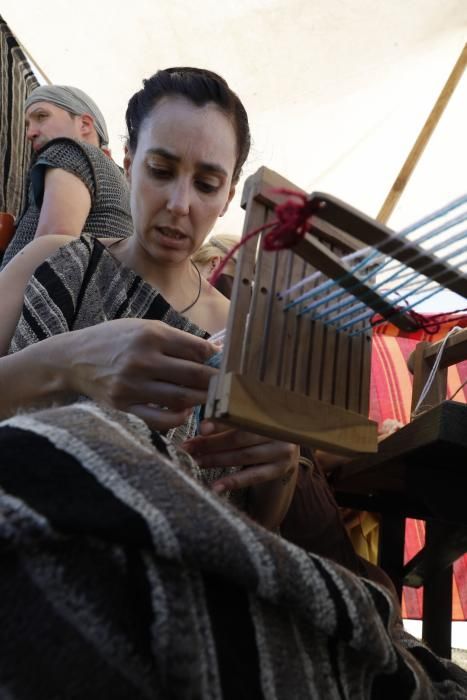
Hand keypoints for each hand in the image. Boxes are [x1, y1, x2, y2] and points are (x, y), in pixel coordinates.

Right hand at [66, 318, 217, 429]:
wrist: (72, 359)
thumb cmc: (114, 340)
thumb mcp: (144, 328)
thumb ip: (177, 340)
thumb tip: (215, 352)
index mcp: (151, 335)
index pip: (197, 350)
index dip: (218, 360)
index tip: (228, 366)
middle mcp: (142, 359)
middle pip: (194, 375)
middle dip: (216, 383)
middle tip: (228, 388)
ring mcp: (132, 385)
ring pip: (181, 398)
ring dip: (201, 401)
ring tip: (211, 400)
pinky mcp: (123, 406)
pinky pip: (158, 419)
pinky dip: (177, 418)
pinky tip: (185, 412)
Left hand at [183, 420, 298, 527]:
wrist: (286, 448)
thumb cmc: (259, 431)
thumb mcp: (250, 421)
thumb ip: (231, 420)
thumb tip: (201, 428)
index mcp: (268, 411)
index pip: (240, 417)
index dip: (220, 423)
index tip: (201, 428)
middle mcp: (278, 429)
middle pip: (239, 437)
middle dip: (211, 443)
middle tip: (189, 448)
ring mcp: (282, 450)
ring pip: (244, 456)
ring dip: (217, 460)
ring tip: (197, 462)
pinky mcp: (281, 469)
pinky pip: (254, 476)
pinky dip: (234, 481)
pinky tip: (216, 486)